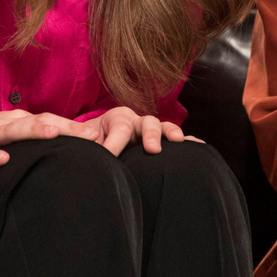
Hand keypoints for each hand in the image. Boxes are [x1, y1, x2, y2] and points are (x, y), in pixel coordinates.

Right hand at [0, 105, 100, 175]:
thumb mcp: (7, 139)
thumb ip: (33, 143)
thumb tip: (68, 153)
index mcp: (18, 122)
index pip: (55, 124)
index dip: (81, 131)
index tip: (109, 141)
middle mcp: (6, 123)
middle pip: (42, 123)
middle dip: (69, 129)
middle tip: (96, 138)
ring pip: (13, 131)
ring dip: (33, 131)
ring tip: (55, 135)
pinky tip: (1, 160)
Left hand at [86, 106, 203, 155]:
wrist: (97, 148)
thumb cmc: (89, 144)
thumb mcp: (78, 139)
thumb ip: (78, 138)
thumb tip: (85, 144)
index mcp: (117, 118)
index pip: (118, 130)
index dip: (113, 145)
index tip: (107, 158)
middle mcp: (138, 122)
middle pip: (148, 123)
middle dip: (151, 135)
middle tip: (152, 149)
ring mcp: (152, 134)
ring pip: (164, 129)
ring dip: (171, 134)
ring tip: (178, 142)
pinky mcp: (162, 146)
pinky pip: (178, 143)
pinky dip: (189, 144)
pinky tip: (199, 148)